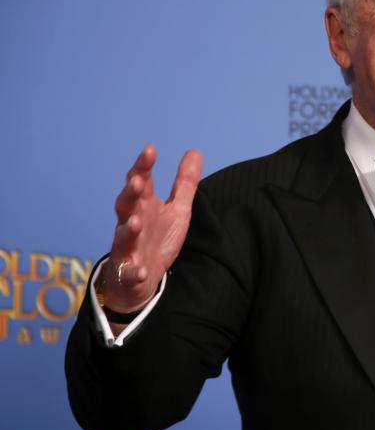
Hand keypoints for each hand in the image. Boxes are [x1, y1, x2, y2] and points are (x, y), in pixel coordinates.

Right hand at [100, 145, 202, 314]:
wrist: (140, 280)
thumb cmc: (156, 238)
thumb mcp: (176, 209)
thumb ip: (184, 183)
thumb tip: (195, 151)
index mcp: (143, 206)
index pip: (141, 181)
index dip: (143, 166)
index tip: (150, 150)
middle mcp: (131, 223)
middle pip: (126, 204)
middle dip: (131, 193)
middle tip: (138, 181)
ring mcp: (127, 248)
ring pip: (123, 236)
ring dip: (129, 228)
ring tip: (136, 221)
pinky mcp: (129, 273)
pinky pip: (130, 274)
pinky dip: (134, 273)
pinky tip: (141, 272)